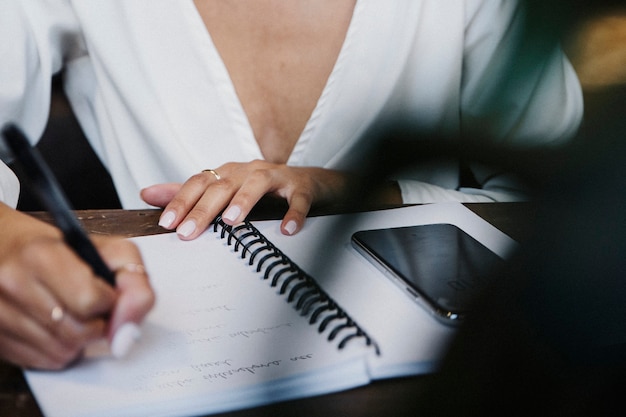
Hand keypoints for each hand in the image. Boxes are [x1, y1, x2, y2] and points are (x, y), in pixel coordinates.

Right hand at [0, 206, 154, 368]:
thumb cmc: (63, 250)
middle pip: (78, 332)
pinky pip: (45, 361)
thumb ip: (134, 281)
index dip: (108, 301)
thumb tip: (129, 328)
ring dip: (80, 339)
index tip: (105, 292)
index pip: (90, 301)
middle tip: (92, 305)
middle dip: (97, 323)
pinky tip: (57, 325)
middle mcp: (13, 284)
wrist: (10, 249)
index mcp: (42, 255)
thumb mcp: (110, 250)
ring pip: (63, 352)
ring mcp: (0, 313)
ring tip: (73, 312)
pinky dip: (61, 349)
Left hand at [141, 160, 350, 239]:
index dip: (181, 201)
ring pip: (258, 184)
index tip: (165, 224)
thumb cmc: (263, 190)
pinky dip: (293, 213)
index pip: (199, 183)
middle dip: (204, 209)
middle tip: (188, 232)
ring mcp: (278, 177)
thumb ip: (188, 193)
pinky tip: (287, 230)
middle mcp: (249, 171)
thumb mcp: (225, 189)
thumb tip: (147, 194)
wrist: (310, 183)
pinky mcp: (302, 188)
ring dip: (244, 201)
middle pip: (223, 186)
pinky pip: (299, 199)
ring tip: (231, 222)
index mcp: (228, 173)